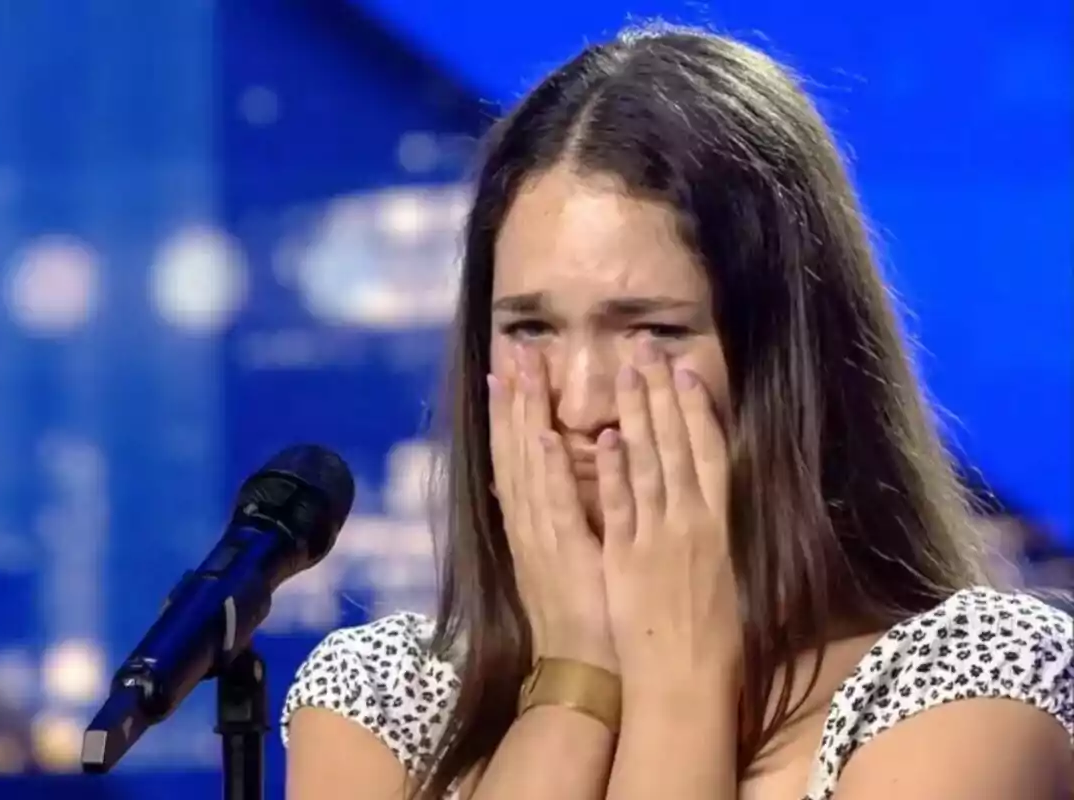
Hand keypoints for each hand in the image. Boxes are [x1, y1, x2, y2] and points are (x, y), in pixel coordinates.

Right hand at [489, 345, 616, 671]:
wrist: (582, 668)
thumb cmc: (585, 614)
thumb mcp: (566, 558)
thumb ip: (559, 517)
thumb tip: (549, 483)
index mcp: (530, 523)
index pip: (516, 455)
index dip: (511, 410)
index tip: (509, 369)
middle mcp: (528, 523)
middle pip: (514, 449)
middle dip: (512, 398)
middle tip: (510, 350)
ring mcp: (541, 537)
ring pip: (526, 465)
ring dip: (522, 416)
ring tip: (519, 370)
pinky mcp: (562, 554)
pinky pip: (551, 503)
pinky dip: (544, 467)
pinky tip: (540, 432)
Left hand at [596, 341, 739, 693]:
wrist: (685, 684)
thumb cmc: (712, 639)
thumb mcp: (725, 577)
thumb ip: (714, 534)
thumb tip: (713, 500)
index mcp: (718, 527)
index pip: (710, 453)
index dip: (697, 407)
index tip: (684, 369)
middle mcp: (690, 523)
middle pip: (677, 445)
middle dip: (660, 392)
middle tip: (645, 347)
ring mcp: (657, 538)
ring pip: (648, 463)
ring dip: (637, 414)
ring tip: (626, 371)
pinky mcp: (626, 558)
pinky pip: (620, 506)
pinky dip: (615, 470)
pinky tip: (608, 437)